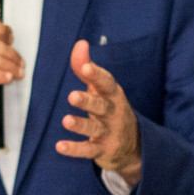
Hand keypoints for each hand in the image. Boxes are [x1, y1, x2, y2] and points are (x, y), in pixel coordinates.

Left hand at [55, 40, 140, 184]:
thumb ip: (86, 68)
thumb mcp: (101, 89)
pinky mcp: (102, 150)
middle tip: (72, 96)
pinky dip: (74, 149)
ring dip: (80, 125)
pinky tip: (60, 146)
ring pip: (94, 129)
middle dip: (88, 101)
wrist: (134, 145)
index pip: (106, 83)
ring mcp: (109, 133)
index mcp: (113, 95)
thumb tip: (80, 43)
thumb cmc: (110, 109)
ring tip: (66, 120)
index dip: (96, 75)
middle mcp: (113, 113)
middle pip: (101, 106)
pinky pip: (88, 150)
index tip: (86, 67)